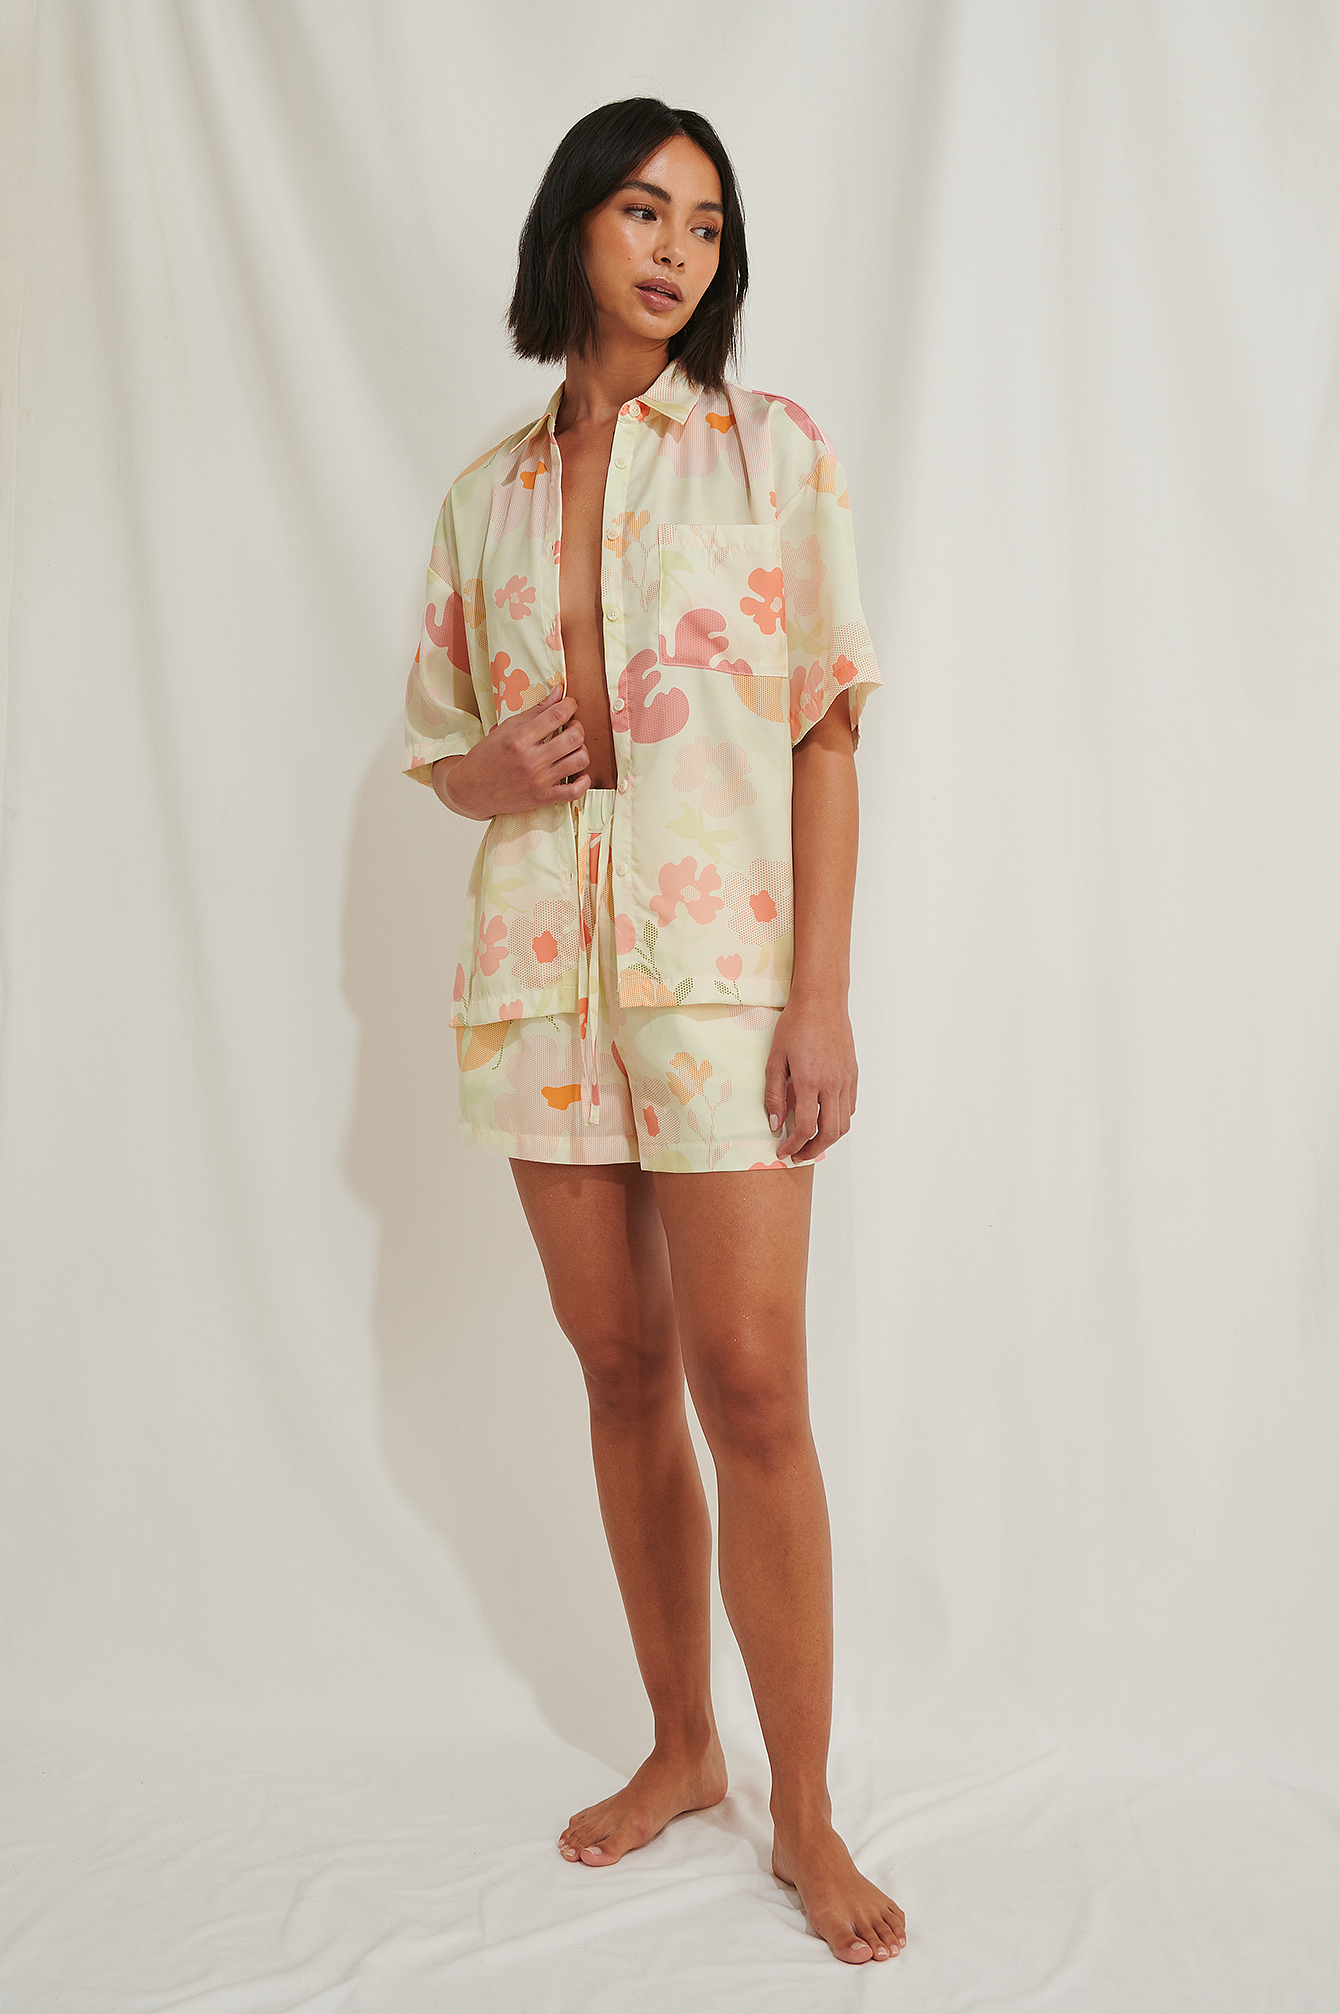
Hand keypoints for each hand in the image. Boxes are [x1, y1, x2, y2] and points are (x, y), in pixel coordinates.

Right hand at [432, 685, 589, 817]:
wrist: (471, 790)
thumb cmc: (487, 756)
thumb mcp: (506, 728)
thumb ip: (535, 710)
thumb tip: (559, 692)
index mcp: (519, 738)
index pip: (557, 715)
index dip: (570, 705)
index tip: (570, 704)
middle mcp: (531, 760)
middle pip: (574, 737)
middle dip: (578, 726)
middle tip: (571, 726)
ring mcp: (539, 781)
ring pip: (580, 760)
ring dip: (582, 749)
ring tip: (573, 747)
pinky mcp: (543, 798)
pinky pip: (576, 791)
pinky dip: (584, 780)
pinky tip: (578, 772)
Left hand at [764, 991, 857, 1162]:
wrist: (821, 1002)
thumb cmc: (795, 1025)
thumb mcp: (775, 1059)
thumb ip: (774, 1094)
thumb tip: (775, 1124)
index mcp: (810, 1081)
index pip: (805, 1127)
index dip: (794, 1145)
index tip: (784, 1151)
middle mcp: (832, 1084)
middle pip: (830, 1133)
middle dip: (813, 1150)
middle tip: (798, 1154)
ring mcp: (846, 1080)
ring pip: (844, 1123)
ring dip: (828, 1139)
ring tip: (812, 1142)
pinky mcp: (853, 1074)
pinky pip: (850, 1107)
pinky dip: (839, 1120)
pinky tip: (825, 1119)